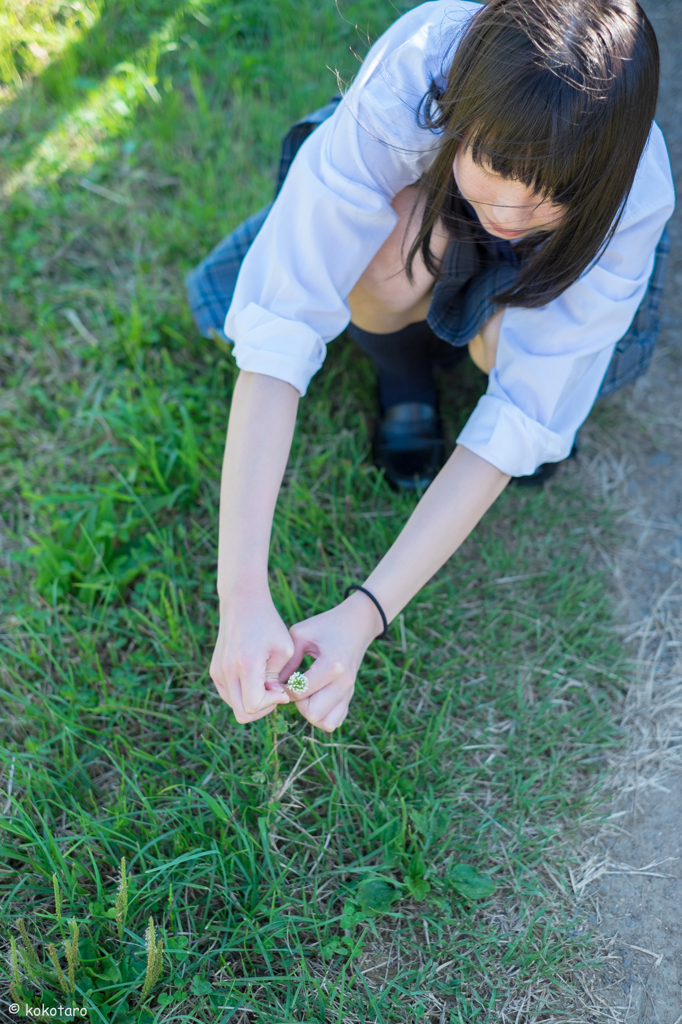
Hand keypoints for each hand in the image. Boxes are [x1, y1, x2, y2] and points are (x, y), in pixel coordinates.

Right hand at [210, 590, 292, 723]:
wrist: (243, 603)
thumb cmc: (268, 624)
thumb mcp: (283, 649)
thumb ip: (279, 679)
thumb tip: (274, 699)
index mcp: (245, 665)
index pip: (254, 705)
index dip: (271, 704)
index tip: (282, 690)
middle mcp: (226, 671)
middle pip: (242, 713)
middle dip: (263, 708)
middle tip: (276, 691)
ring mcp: (217, 672)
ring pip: (235, 707)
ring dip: (253, 702)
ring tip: (267, 683)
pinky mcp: (214, 671)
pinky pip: (229, 696)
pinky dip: (244, 694)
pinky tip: (256, 679)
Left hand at [281, 592, 383, 731]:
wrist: (356, 624)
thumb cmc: (325, 626)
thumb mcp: (301, 634)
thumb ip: (286, 661)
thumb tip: (274, 686)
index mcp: (331, 665)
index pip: (300, 693)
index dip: (284, 689)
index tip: (282, 678)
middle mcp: (343, 682)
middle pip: (313, 713)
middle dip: (298, 704)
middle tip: (295, 687)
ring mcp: (348, 691)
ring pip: (325, 723)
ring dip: (310, 713)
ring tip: (306, 695)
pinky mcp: (349, 696)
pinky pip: (335, 721)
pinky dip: (322, 716)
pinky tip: (314, 698)